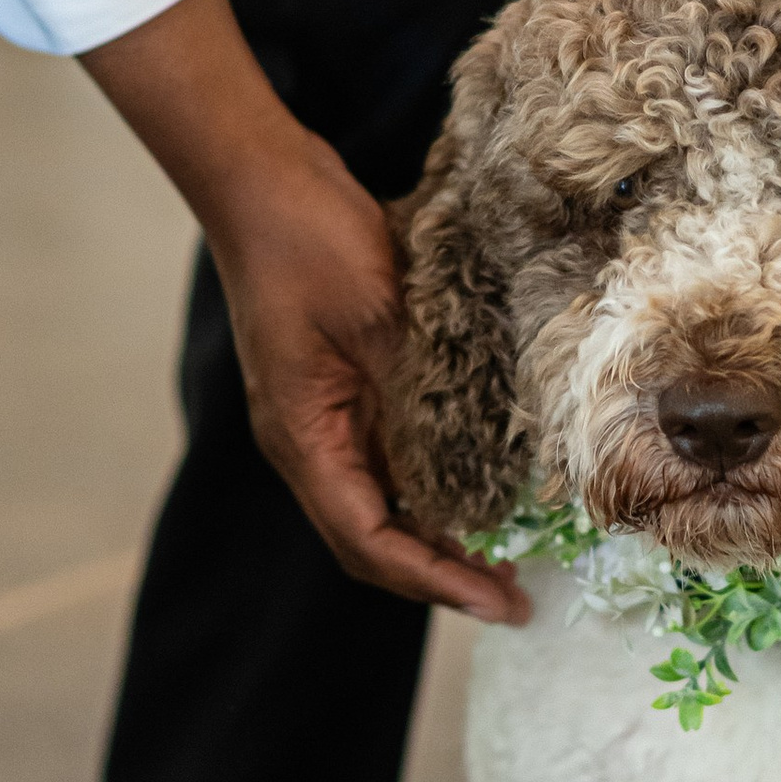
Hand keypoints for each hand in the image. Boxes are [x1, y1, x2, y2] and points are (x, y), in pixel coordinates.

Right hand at [80, 0, 525, 622]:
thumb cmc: (306, 238)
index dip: (435, 580)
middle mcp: (308, 441)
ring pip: (384, 504)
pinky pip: (391, 458)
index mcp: (304, 437)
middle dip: (443, 575)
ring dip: (442, 535)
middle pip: (374, 540)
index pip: (369, 541)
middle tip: (518, 595)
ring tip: (509, 554)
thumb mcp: (378, 314)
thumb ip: (421, 390)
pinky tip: (484, 483)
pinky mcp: (343, 388)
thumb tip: (478, 460)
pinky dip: (436, 484)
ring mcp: (323, 416)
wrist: (262, 179)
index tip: (500, 601)